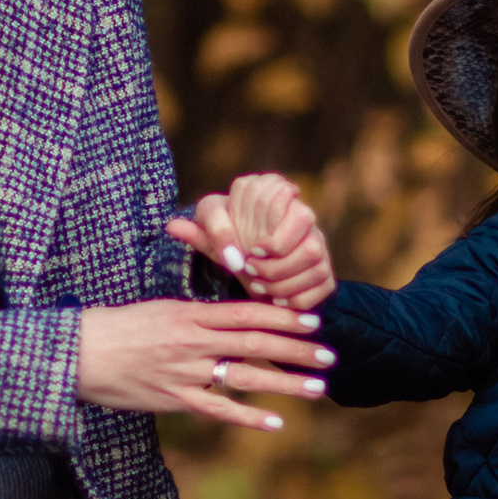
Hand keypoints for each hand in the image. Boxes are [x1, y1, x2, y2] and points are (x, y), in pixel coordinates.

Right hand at [75, 296, 334, 430]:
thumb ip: (192, 314)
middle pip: (256, 343)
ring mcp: (185, 373)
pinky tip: (275, 423)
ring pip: (246, 378)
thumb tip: (224, 315)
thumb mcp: (156, 309)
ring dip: (285, 383)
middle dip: (297, 350)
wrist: (76, 354)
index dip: (283, 317)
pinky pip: (218, 410)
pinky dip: (248, 418)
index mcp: (189, 315)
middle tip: (331, 354)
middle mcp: (192, 342)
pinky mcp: (173, 400)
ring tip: (318, 388)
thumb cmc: (113, 328)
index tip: (313, 320)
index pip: (246, 312)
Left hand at [166, 171, 333, 312]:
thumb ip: (200, 231)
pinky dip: (297, 299)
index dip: (274, 237)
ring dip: (285, 282)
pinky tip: (276, 301)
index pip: (291, 204)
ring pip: (317, 261)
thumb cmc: (232, 243)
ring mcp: (319, 244)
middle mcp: (304, 217)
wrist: (254, 269)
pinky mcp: (325, 273)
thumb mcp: (214, 236)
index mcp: (278, 197)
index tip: (252, 253)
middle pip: (310, 241)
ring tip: (259, 287)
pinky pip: (323, 285)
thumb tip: (172, 226)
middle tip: (251, 275)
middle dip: (278, 267)